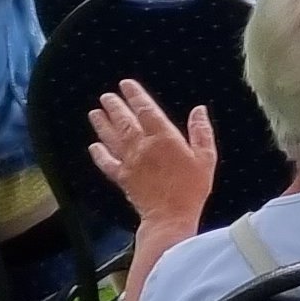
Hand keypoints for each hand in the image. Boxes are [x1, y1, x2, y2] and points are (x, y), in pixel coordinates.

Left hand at [86, 82, 214, 227]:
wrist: (171, 216)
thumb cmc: (193, 187)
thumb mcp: (206, 157)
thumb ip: (201, 132)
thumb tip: (199, 110)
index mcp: (164, 138)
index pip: (146, 110)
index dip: (135, 95)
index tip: (126, 84)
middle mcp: (143, 147)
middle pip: (125, 121)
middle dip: (115, 106)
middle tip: (106, 96)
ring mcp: (129, 162)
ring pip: (112, 138)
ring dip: (102, 125)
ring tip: (95, 112)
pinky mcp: (122, 178)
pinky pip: (106, 163)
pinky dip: (98, 154)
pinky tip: (93, 147)